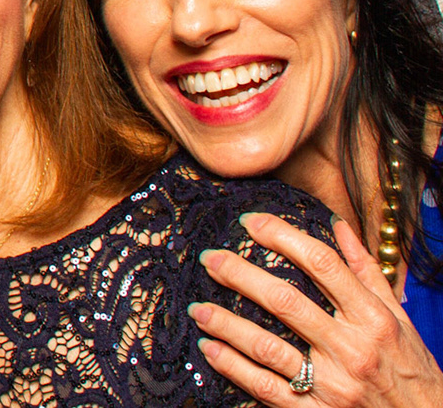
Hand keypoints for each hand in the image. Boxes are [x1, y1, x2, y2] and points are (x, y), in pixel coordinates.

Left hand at [191, 212, 442, 405]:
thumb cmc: (411, 370)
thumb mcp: (399, 320)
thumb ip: (366, 273)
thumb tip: (337, 226)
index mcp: (373, 319)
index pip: (322, 264)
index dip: (282, 236)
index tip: (250, 222)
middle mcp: (352, 349)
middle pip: (285, 301)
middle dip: (240, 276)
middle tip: (209, 259)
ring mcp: (332, 384)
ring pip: (267, 347)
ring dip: (225, 324)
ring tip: (198, 307)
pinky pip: (265, 387)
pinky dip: (232, 367)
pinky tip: (210, 349)